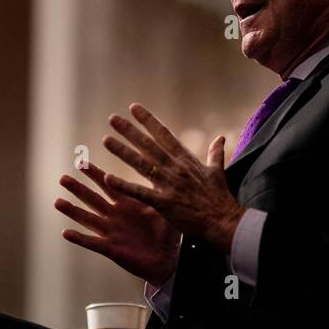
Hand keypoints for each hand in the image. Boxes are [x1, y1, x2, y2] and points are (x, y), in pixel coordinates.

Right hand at [55, 159, 180, 285]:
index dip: (95, 174)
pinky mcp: (111, 249)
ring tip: (57, 201)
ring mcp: (111, 232)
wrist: (168, 259)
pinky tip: (66, 232)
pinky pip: (92, 242)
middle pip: (93, 199)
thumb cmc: (167, 232)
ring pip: (88, 219)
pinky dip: (79, 238)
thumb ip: (156, 191)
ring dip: (72, 211)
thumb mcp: (163, 208)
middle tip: (63, 178)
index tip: (81, 161)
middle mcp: (115, 216)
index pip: (108, 184)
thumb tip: (159, 168)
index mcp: (127, 203)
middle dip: (78, 188)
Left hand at [101, 102, 246, 253]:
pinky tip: (108, 178)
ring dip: (122, 152)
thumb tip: (221, 137)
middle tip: (113, 119)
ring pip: (141, 164)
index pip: (163, 134)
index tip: (134, 108)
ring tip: (106, 141)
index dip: (148, 120)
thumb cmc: (219, 197)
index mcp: (185, 159)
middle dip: (129, 131)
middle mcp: (175, 168)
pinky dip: (124, 185)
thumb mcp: (217, 170)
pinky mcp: (164, 203)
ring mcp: (168, 185)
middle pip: (148, 145)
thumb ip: (215, 152)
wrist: (223, 220)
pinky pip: (139, 192)